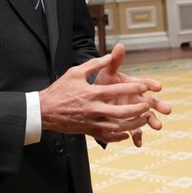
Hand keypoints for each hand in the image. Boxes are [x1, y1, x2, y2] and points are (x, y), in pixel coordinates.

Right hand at [40, 52, 170, 144]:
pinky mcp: (88, 131)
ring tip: (144, 118)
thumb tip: (110, 55)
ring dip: (132, 124)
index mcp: (91, 93)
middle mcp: (93, 109)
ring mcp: (91, 122)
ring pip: (116, 127)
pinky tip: (127, 134)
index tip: (144, 87)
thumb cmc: (60, 89)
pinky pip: (106, 136)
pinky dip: (118, 137)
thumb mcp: (75, 72)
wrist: (44, 110)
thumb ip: (94, 65)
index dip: (132, 89)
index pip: (116, 91)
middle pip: (120, 112)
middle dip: (136, 109)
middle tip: (148, 105)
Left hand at [88, 43, 168, 146]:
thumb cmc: (104, 84)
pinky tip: (137, 143)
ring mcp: (135, 112)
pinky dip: (137, 137)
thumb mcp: (108, 72)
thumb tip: (120, 45)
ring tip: (158, 126)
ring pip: (147, 117)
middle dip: (160, 106)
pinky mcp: (129, 123)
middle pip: (152, 102)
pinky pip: (135, 131)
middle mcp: (138, 99)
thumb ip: (115, 60)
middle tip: (168, 110)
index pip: (146, 84)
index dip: (152, 85)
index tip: (158, 87)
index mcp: (135, 86)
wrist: (96, 100)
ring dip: (152, 121)